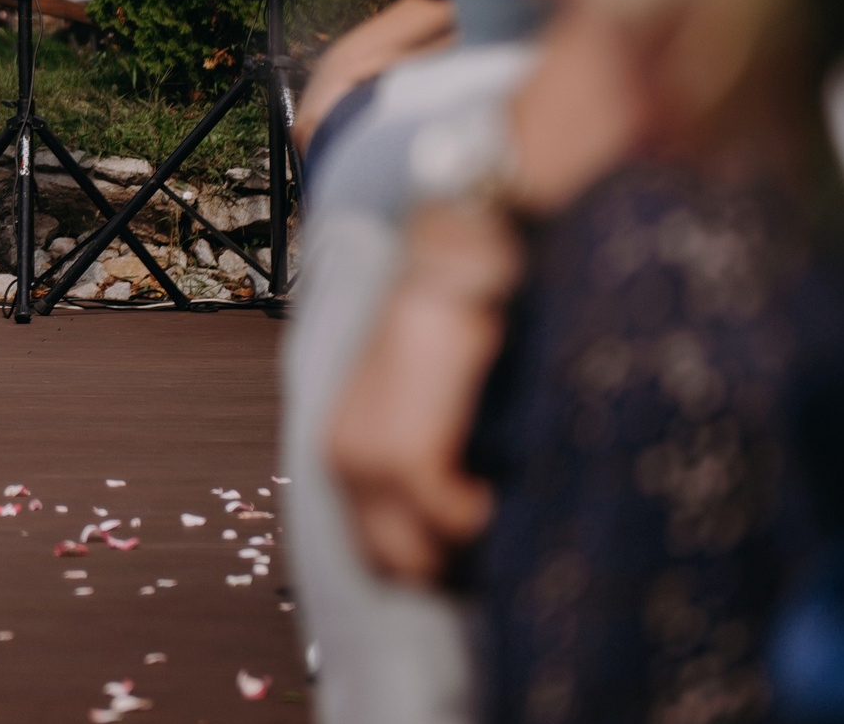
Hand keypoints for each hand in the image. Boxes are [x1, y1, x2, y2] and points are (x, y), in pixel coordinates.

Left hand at [327, 203, 520, 583]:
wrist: (444, 276)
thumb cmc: (446, 330)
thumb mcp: (425, 402)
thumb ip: (431, 452)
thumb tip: (469, 505)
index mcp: (344, 449)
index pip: (373, 544)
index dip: (424, 556)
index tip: (470, 555)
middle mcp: (344, 462)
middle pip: (391, 563)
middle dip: (446, 568)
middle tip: (492, 547)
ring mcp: (369, 464)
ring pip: (420, 557)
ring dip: (466, 549)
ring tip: (500, 516)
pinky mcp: (407, 458)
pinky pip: (453, 524)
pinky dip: (483, 516)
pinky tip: (499, 486)